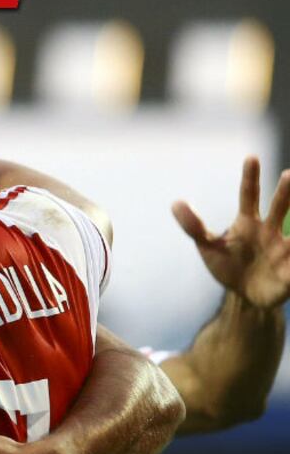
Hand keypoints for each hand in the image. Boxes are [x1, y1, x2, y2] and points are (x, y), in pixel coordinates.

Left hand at [173, 157, 289, 309]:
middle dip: (284, 192)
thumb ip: (194, 227)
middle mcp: (270, 230)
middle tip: (288, 175)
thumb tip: (175, 202)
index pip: (249, 195)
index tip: (251, 158)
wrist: (245, 296)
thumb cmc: (227, 266)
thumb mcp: (208, 247)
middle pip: (278, 207)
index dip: (249, 178)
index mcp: (249, 222)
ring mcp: (284, 249)